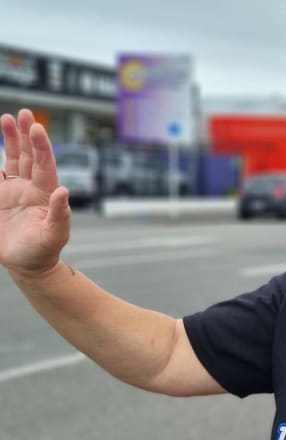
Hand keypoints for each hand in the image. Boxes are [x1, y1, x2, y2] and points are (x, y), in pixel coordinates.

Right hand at [0, 109, 71, 276]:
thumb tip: (64, 191)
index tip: (38, 128)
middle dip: (27, 134)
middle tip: (25, 113)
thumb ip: (60, 215)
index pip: (44, 165)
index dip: (41, 146)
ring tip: (8, 118)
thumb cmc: (44, 251)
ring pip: (12, 159)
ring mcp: (14, 191)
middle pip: (29, 156)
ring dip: (11, 139)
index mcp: (45, 194)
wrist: (27, 265)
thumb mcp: (54, 236)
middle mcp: (30, 187)